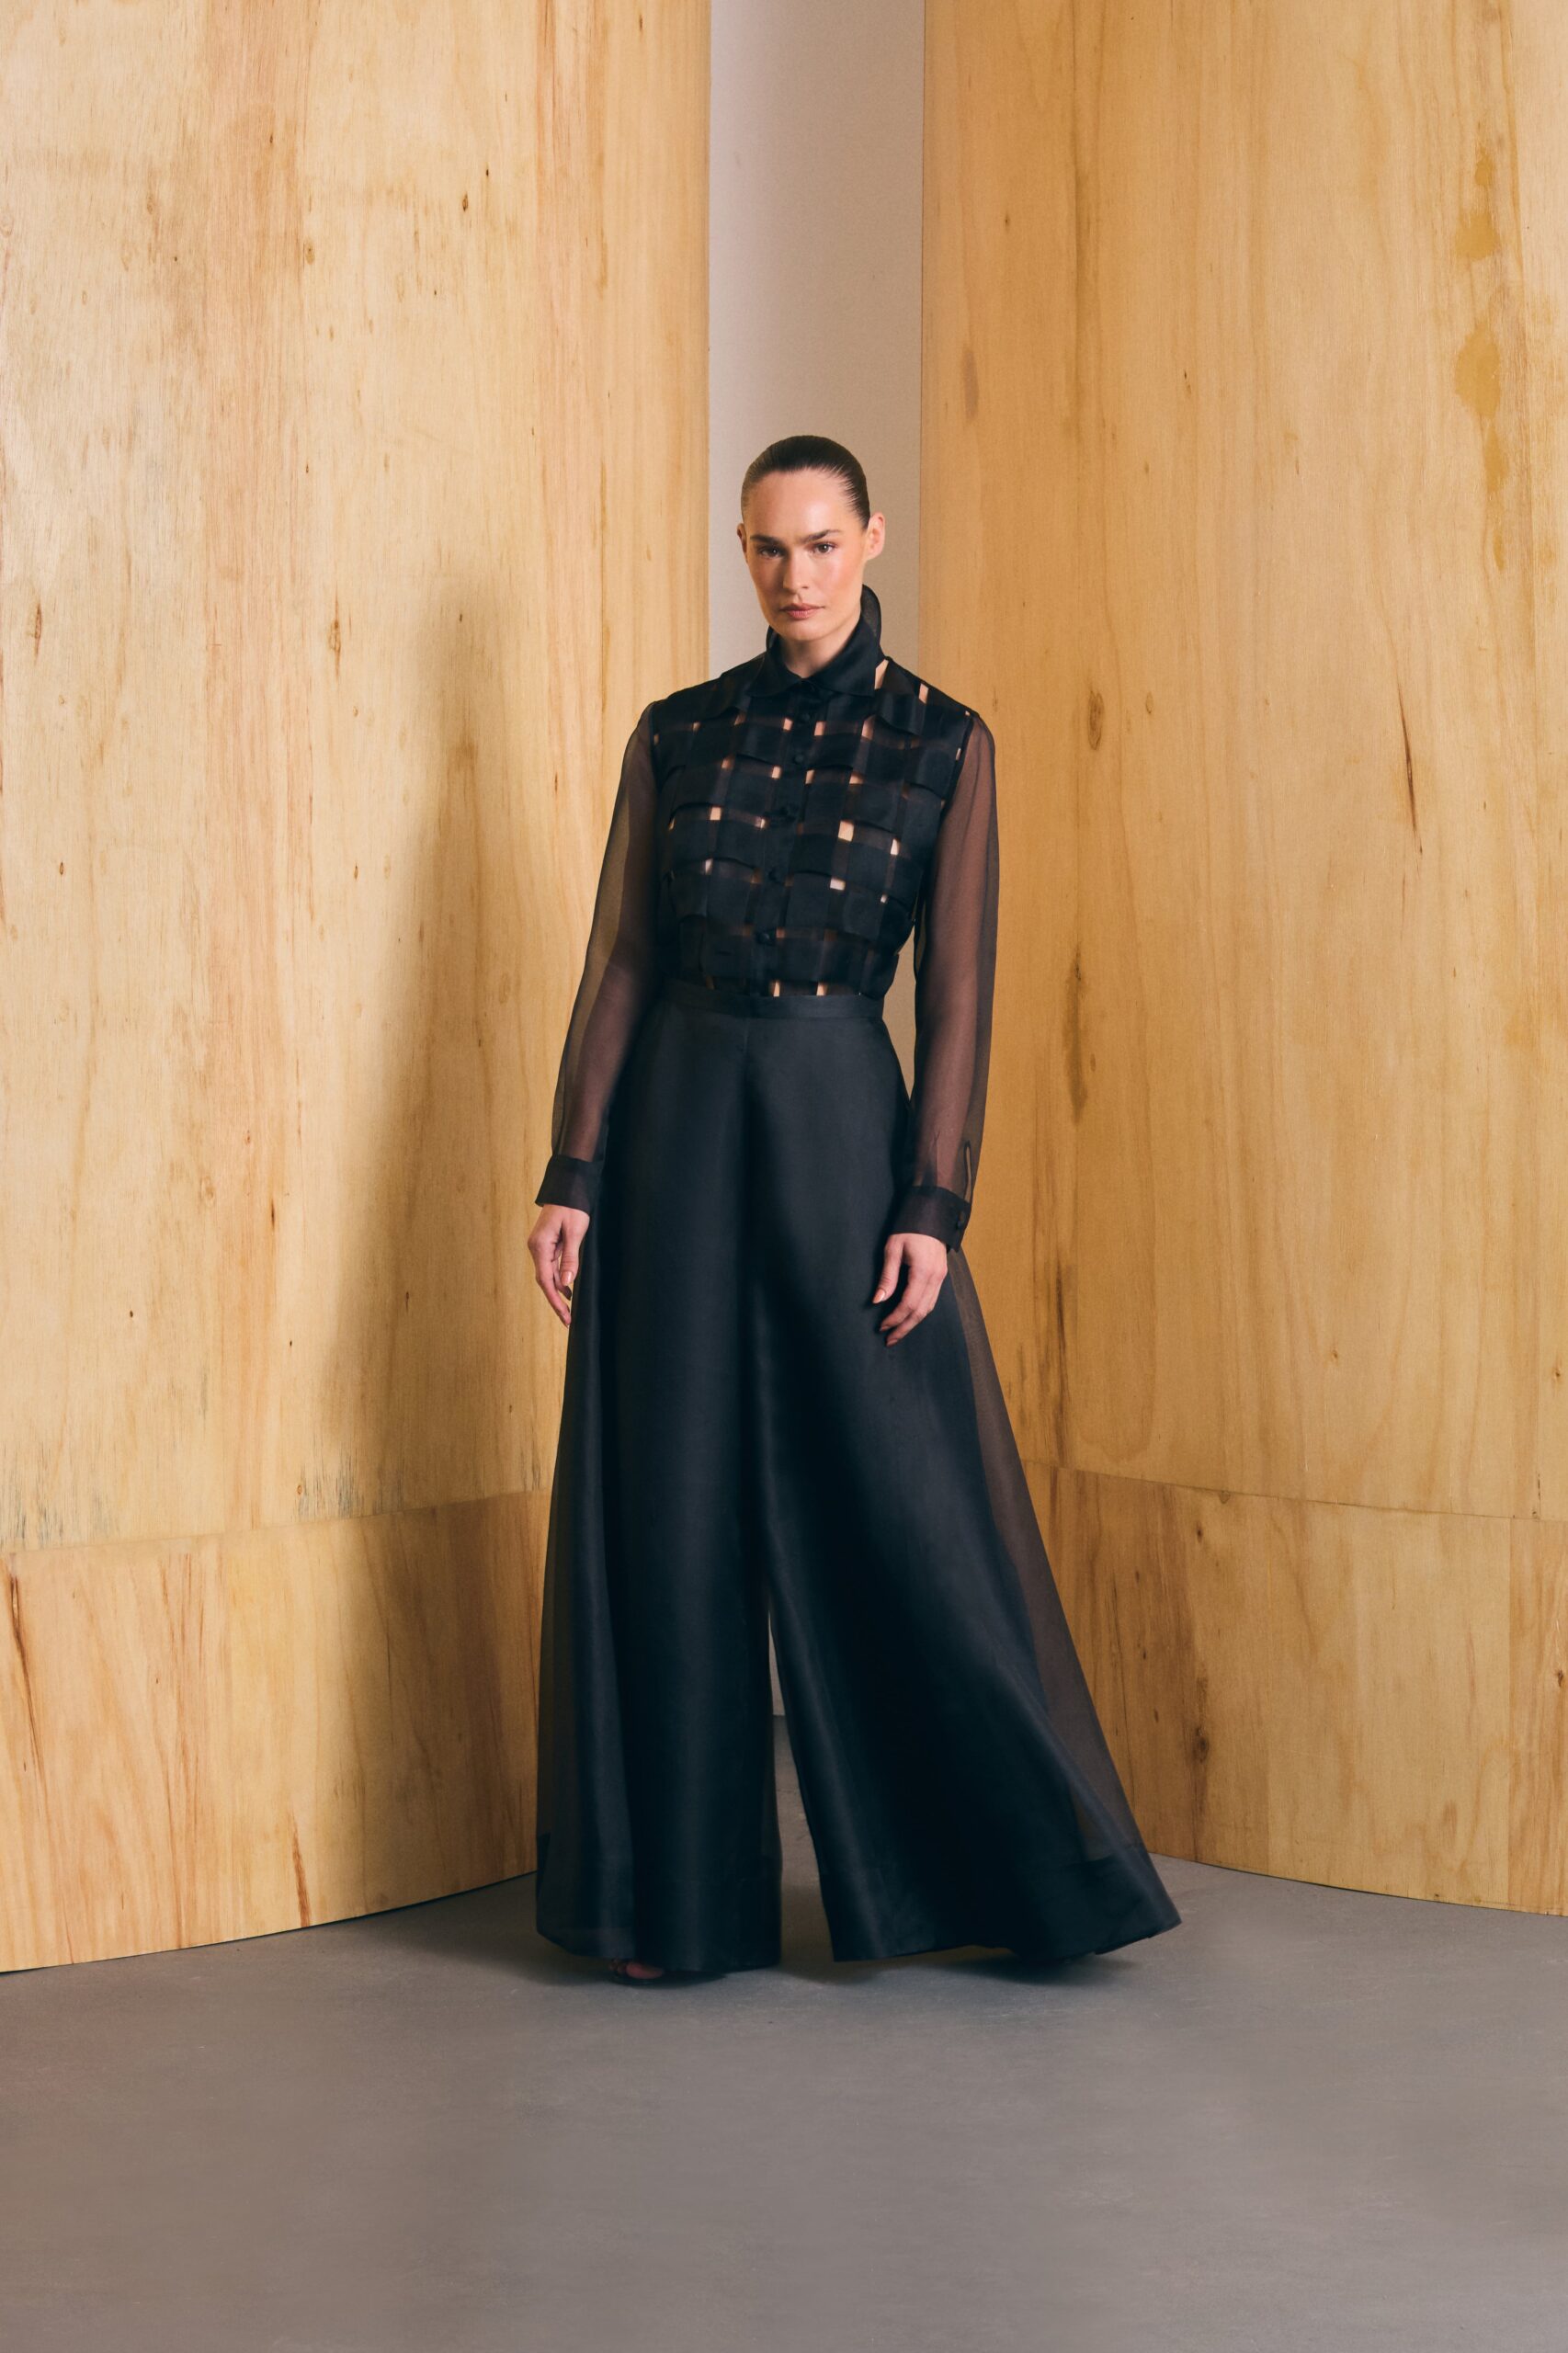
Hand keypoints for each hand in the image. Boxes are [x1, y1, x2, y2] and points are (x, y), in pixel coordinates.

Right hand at [530, 1203, 589, 1326]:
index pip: (545, 1280)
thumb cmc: (572, 1207)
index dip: (555, 1300)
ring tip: (569, 1309)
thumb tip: (566, 1282)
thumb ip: (570, 1258)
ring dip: (558, 1291)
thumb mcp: (575, 1232)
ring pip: (547, 1275)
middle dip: (556, 1301)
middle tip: (568, 1320)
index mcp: (540, 1246)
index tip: (565, 1316)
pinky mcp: (547, 1244)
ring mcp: (540, 1246)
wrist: (568, 1188)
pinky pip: (551, 1266)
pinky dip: (559, 1278)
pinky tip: (568, 1289)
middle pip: (544, 1281)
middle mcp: (536, 1248)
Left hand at [871, 1230, 948, 1344]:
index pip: (908, 1304)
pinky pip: (932, 1300)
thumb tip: (878, 1300)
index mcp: (923, 1272)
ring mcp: (941, 1277)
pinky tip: (910, 1317)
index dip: (895, 1319)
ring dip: (913, 1323)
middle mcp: (936, 1278)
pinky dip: (921, 1312)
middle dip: (904, 1328)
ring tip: (898, 1332)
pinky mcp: (941, 1276)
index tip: (882, 1327)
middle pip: (920, 1312)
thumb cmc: (909, 1229)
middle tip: (889, 1340)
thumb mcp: (893, 1250)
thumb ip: (887, 1277)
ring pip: (928, 1309)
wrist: (931, 1214)